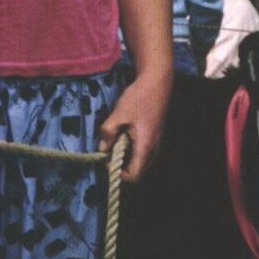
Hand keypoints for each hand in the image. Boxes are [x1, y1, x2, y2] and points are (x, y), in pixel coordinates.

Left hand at [98, 66, 171, 182]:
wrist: (157, 82)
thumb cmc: (139, 97)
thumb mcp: (118, 114)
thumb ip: (108, 133)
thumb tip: (101, 149)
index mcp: (146, 147)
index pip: (133, 176)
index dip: (117, 173)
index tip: (106, 158)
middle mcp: (154, 149)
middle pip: (137, 171)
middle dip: (121, 165)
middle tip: (109, 149)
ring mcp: (156, 144)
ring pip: (140, 162)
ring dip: (126, 156)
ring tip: (117, 139)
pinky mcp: (155, 137)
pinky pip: (143, 152)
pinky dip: (132, 149)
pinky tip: (125, 133)